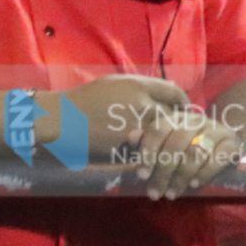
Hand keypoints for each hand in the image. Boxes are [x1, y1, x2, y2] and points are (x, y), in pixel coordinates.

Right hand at [61, 74, 190, 160]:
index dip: (183, 103)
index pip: (175, 92)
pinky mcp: (127, 147)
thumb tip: (168, 89)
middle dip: (180, 127)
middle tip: (182, 136)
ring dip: (170, 145)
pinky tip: (154, 161)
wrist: (59, 120)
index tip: (185, 112)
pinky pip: (149, 153)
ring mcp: (136, 126)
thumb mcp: (113, 84)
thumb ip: (140, 88)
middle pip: (175, 117)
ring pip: (165, 137)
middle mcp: (141, 103)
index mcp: (138, 85)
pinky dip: (154, 158)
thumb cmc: (84, 101)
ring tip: (170, 152)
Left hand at [130, 103, 245, 201]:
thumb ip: (149, 141)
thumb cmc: (189, 146)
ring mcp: (216, 130)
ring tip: (172, 194)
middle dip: (163, 172)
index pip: (158, 129)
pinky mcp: (232, 143)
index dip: (149, 152)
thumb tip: (131, 138)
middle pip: (176, 143)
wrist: (226, 144)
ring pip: (195, 152)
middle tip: (156, 193)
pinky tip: (194, 184)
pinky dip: (205, 173)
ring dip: (181, 176)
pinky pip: (218, 158)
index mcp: (177, 118)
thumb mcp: (167, 142)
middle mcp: (196, 120)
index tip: (142, 175)